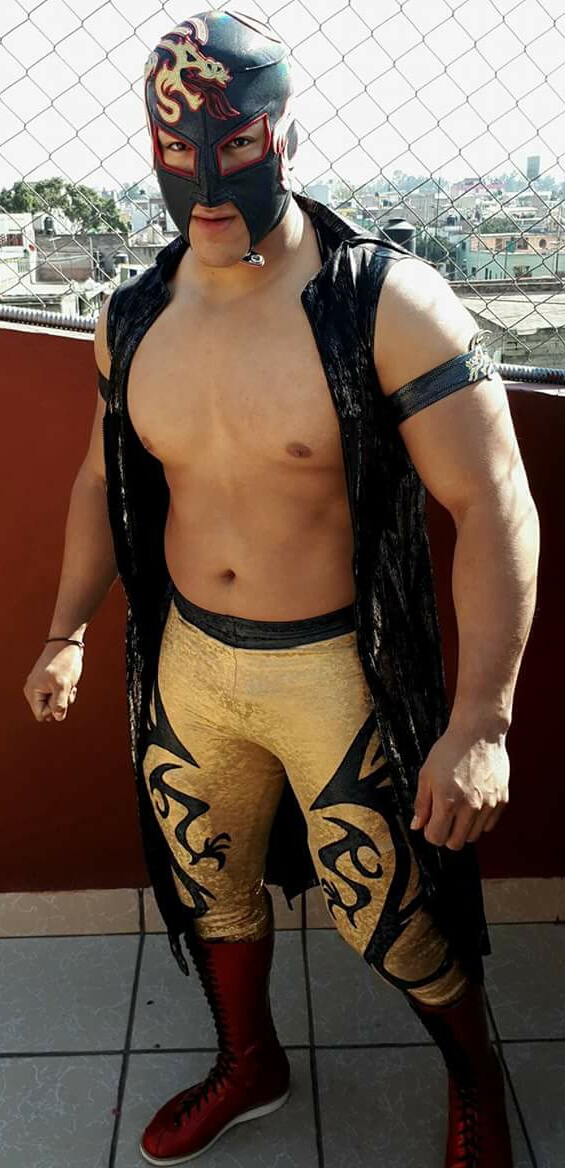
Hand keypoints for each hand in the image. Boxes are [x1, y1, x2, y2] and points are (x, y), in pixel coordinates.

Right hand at [23, 643, 82, 723]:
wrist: (67, 642)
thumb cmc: (64, 662)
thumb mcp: (63, 685)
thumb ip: (59, 704)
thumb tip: (57, 717)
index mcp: (32, 691)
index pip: (41, 714)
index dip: (53, 709)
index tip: (60, 694)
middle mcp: (33, 690)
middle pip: (48, 710)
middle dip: (60, 703)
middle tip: (66, 689)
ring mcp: (41, 685)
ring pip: (54, 703)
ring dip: (65, 697)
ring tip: (68, 684)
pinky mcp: (50, 682)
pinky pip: (58, 695)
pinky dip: (66, 691)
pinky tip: (70, 683)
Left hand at [410, 725, 509, 849]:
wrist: (478, 732)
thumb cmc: (450, 750)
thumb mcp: (426, 774)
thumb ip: (422, 803)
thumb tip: (417, 826)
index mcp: (448, 801)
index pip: (437, 837)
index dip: (430, 832)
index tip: (430, 822)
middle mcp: (470, 807)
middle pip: (456, 843)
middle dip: (446, 834)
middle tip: (444, 818)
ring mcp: (489, 804)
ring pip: (474, 836)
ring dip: (463, 829)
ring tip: (459, 809)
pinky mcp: (502, 800)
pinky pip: (489, 825)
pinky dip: (480, 821)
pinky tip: (473, 804)